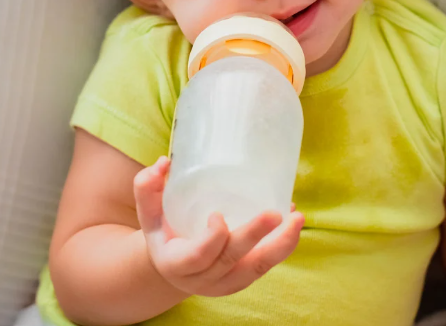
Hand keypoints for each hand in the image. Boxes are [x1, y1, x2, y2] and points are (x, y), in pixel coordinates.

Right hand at [134, 156, 304, 296]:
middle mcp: (203, 279)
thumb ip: (147, 188)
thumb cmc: (163, 234)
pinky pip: (265, 266)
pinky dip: (282, 246)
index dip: (212, 239)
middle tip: (275, 212)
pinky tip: (293, 223)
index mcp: (177, 264)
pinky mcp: (243, 279)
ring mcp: (225, 283)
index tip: (218, 216)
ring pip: (257, 268)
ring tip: (298, 218)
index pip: (198, 256)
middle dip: (255, 236)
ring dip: (281, 245)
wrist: (173, 269)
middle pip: (232, 259)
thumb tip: (165, 162)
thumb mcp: (149, 214)